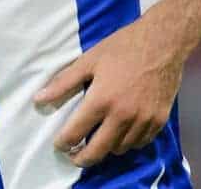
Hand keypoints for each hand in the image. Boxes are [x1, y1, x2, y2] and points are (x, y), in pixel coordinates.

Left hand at [34, 17, 187, 167]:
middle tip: (74, 157)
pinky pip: (140, 143)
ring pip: (120, 149)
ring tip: (98, 141)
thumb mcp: (88, 61)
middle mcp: (122, 116)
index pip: (76, 133)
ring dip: (106, 148)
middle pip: (98, 150)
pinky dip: (128, 143)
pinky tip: (120, 134)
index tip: (59, 145)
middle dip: (82, 158)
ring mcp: (143, 120)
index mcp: (101, 100)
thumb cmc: (121, 48)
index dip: (64, 143)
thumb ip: (63, 83)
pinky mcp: (159, 121)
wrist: (162, 42)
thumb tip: (38, 99)